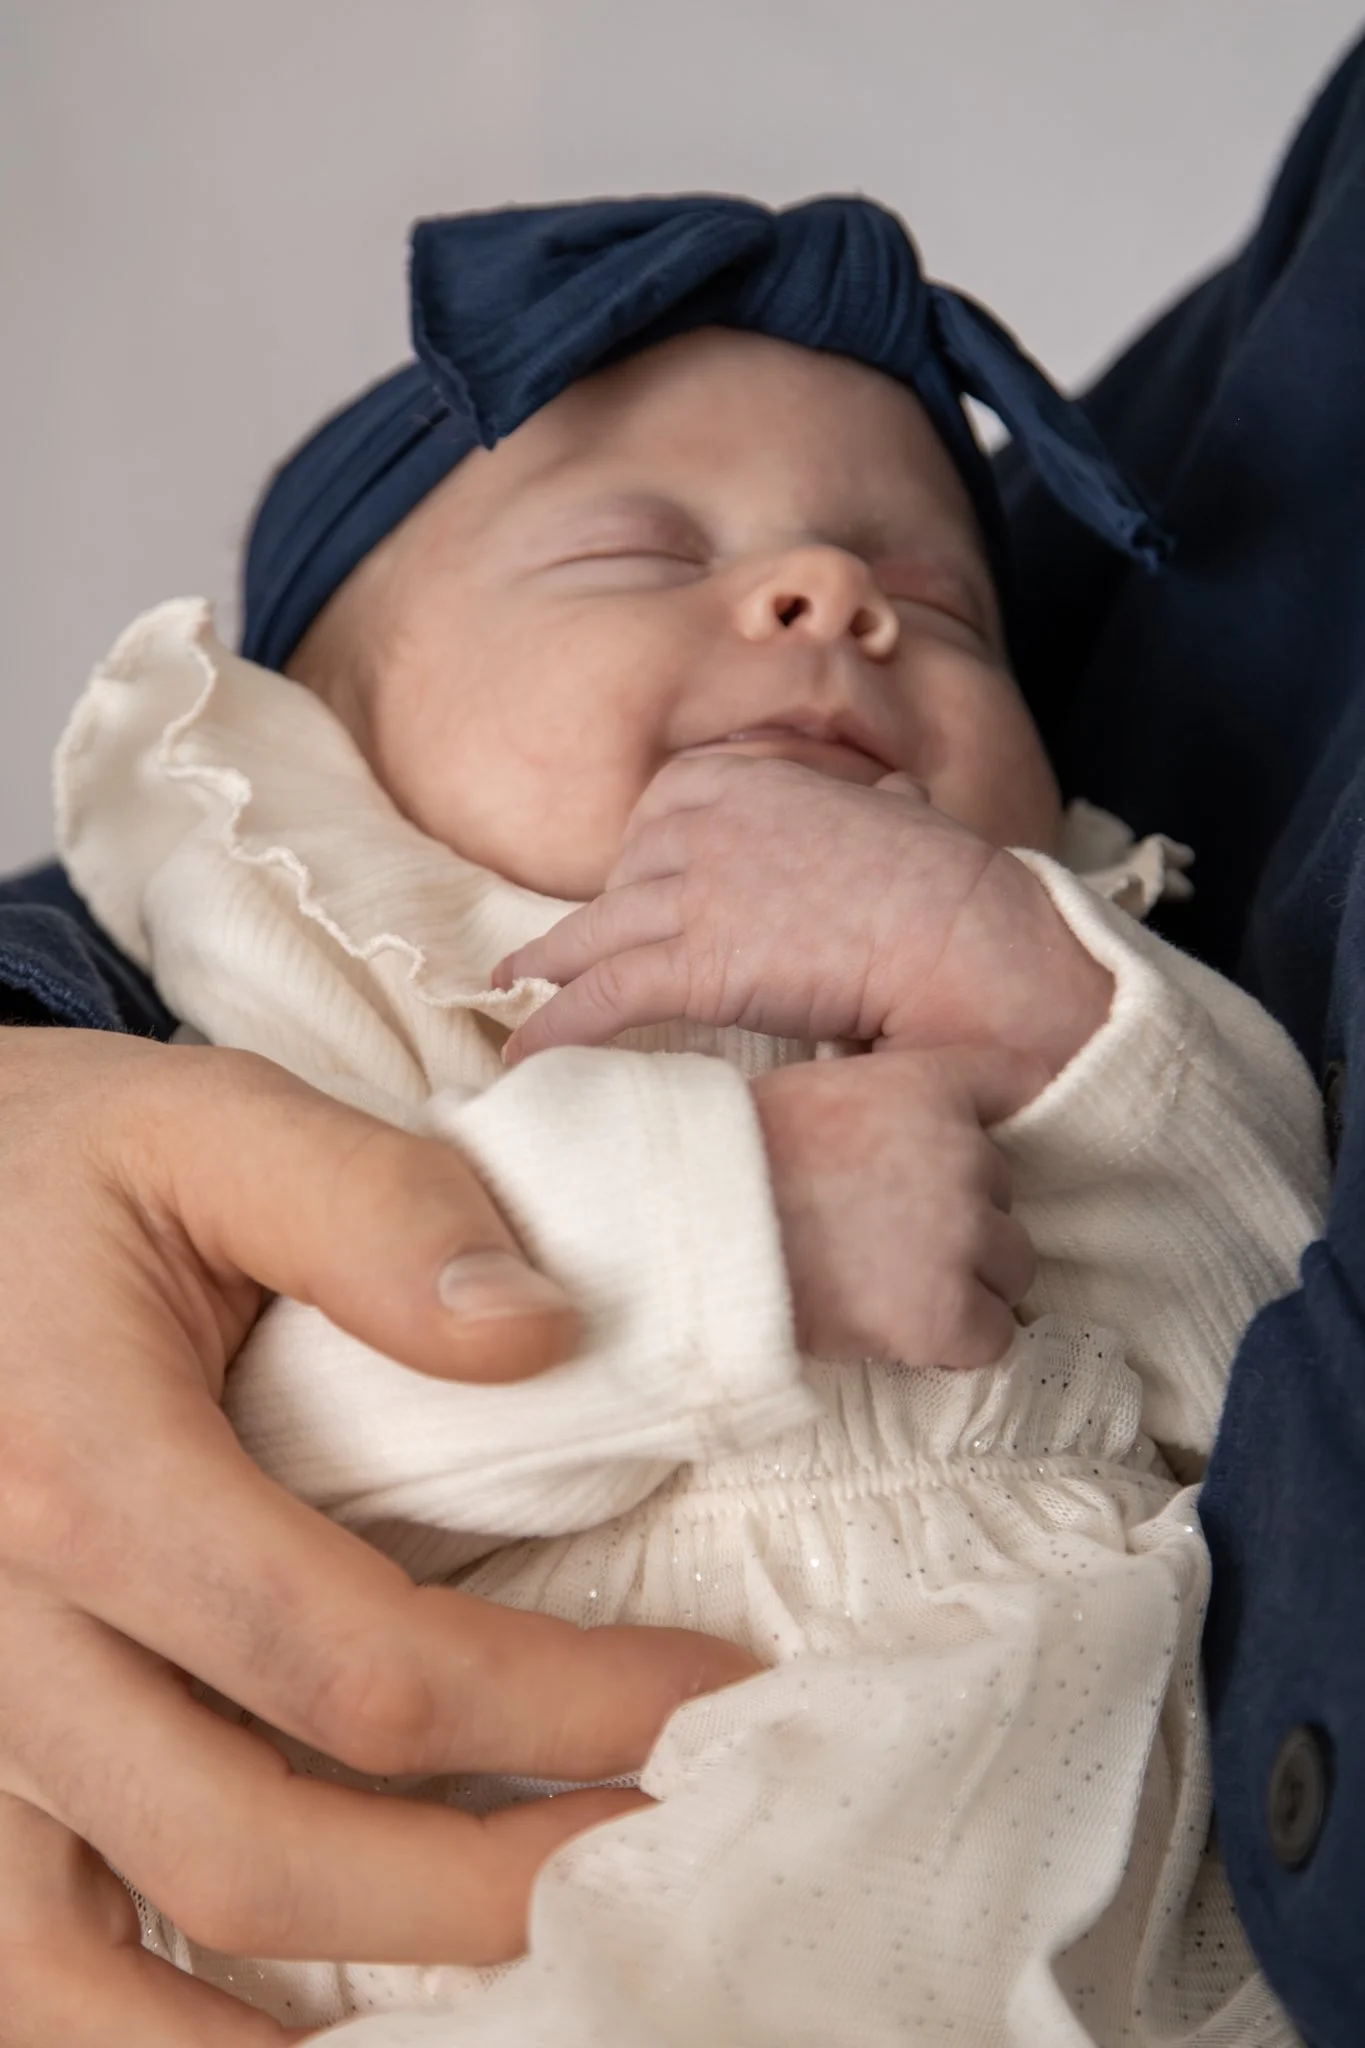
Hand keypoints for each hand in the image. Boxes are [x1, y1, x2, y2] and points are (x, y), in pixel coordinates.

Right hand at [0, 1028, 755, 2046]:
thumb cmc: (51, 1167)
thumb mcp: (209, 1122)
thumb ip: (374, 1211)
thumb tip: (541, 1335)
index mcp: (74, 1470)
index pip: (356, 1663)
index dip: (558, 1709)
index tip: (706, 1700)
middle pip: (257, 1849)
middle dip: (489, 1887)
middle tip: (659, 1854)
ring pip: (108, 1974)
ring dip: (320, 2024)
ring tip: (515, 1989)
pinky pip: (16, 1969)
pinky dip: (148, 2041)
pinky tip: (286, 2043)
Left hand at [496, 755, 1112, 1112]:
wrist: (969, 938)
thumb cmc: (950, 886)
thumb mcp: (901, 812)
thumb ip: (872, 802)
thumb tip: (891, 795)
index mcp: (747, 777)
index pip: (658, 816)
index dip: (642, 867)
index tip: (629, 896)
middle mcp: (705, 823)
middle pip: (619, 880)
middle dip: (595, 922)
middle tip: (555, 955)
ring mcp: (693, 890)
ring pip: (594, 937)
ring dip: (548, 971)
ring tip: (511, 994)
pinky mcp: (696, 962)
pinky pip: (599, 996)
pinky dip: (554, 1028)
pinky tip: (525, 1057)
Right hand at [752, 1045, 1035, 1367]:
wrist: (694, 1231)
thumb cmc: (732, 1163)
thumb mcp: (813, 1094)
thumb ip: (880, 1108)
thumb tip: (900, 1142)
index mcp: (929, 1086)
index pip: (1017, 1081)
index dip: (993, 1122)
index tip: (968, 1152)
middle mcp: (963, 1156)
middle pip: (1005, 1192)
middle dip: (961, 1217)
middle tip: (893, 1236)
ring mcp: (958, 1236)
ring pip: (1011, 1268)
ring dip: (967, 1281)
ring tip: (896, 1289)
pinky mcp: (943, 1313)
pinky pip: (991, 1337)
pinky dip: (955, 1342)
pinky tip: (902, 1330)